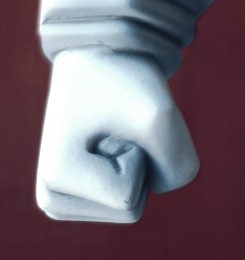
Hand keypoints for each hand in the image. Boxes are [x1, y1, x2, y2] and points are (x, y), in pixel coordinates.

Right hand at [36, 48, 197, 221]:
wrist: (102, 51)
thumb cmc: (122, 78)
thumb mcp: (159, 116)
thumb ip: (178, 167)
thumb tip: (167, 186)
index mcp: (55, 180)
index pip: (129, 200)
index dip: (139, 154)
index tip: (115, 121)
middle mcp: (51, 198)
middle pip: (131, 209)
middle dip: (138, 162)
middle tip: (116, 125)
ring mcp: (64, 197)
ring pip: (133, 204)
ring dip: (137, 161)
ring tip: (113, 129)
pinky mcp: (81, 193)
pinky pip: (133, 196)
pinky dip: (137, 163)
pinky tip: (112, 138)